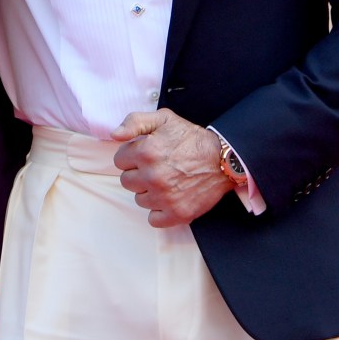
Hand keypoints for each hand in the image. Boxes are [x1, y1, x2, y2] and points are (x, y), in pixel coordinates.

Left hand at [111, 109, 233, 226]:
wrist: (224, 160)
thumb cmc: (192, 139)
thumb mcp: (164, 119)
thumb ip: (135, 122)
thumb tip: (114, 135)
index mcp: (146, 151)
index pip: (119, 160)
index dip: (132, 156)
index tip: (146, 155)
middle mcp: (152, 176)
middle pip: (127, 181)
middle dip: (139, 173)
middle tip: (157, 167)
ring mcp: (164, 197)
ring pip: (139, 200)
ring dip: (149, 192)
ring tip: (167, 181)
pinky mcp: (177, 213)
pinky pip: (153, 219)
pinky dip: (160, 211)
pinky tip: (170, 198)